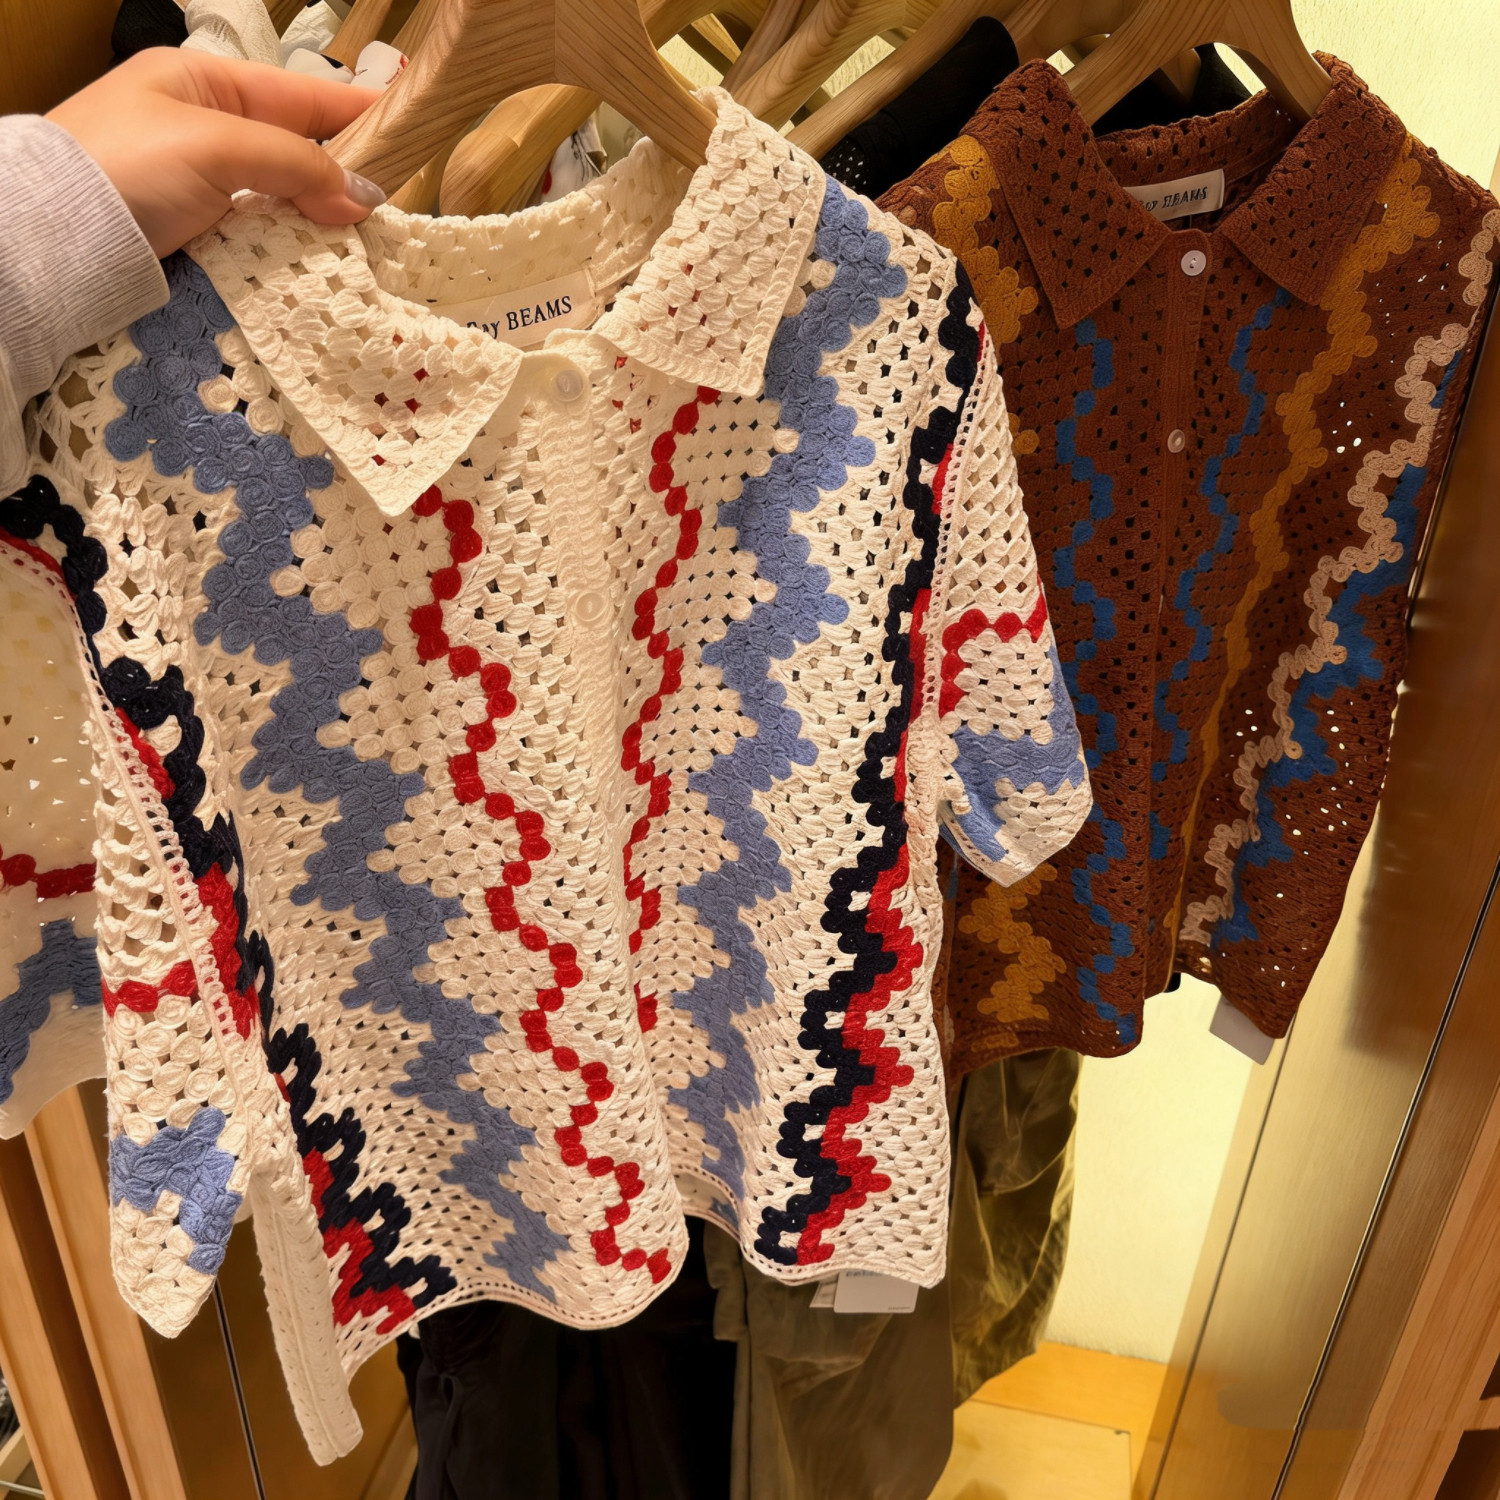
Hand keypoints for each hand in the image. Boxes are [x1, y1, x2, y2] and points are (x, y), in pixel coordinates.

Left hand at [47, 48, 385, 256]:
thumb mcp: (215, 146)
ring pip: (283, 194)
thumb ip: (294, 163)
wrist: (52, 238)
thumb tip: (362, 196)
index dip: (355, 110)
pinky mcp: (195, 230)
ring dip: (322, 215)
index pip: (299, 93)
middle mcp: (204, 127)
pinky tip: (321, 257)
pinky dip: (293, 242)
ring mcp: (199, 181)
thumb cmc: (125, 166)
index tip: (407, 127)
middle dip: (344, 174)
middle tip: (393, 202)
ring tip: (365, 237)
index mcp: (204, 82)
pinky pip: (261, 231)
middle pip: (295, 147)